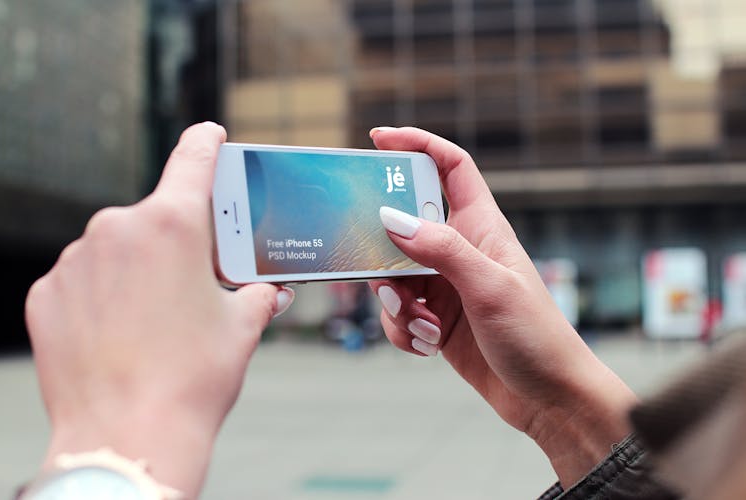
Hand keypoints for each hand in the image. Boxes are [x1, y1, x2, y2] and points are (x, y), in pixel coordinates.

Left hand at [24, 122, 293, 496]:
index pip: (193, 158)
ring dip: (140, 268)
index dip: (207, 144)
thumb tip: (271, 289)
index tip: (210, 136)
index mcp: (173, 225)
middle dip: (180, 241)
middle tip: (198, 280)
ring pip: (118, 247)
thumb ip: (259, 292)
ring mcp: (76, 260)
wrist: (128, 437)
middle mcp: (118, 229)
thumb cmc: (193, 378)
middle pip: (158, 216)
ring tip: (158, 320)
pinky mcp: (47, 293)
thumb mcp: (243, 326)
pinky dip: (104, 294)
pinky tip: (122, 332)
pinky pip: (84, 277)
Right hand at [369, 127, 636, 486]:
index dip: (418, 144)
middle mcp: (460, 250)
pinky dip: (403, 329)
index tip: (378, 137)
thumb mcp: (490, 288)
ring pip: (394, 275)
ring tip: (423, 326)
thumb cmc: (536, 336)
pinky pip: (399, 313)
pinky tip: (427, 346)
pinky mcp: (436, 318)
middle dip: (383, 249)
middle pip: (405, 224)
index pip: (450, 167)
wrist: (549, 398)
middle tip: (379, 272)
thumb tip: (392, 219)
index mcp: (482, 226)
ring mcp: (446, 285)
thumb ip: (442, 250)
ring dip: (395, 303)